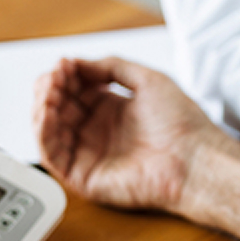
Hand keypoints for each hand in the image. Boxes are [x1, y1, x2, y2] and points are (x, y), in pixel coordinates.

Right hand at [33, 57, 220, 213]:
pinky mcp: (86, 178)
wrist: (195, 159)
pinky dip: (44, 134)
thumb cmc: (183, 125)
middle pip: (58, 109)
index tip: (64, 63)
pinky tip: (48, 114)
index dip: (65, 76)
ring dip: (43, 108)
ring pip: (50, 131)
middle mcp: (99, 133)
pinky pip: (53, 157)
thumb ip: (113, 66)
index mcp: (113, 111)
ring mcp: (91, 155)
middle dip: (51, 89)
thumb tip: (78, 62)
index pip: (74, 91)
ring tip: (50, 92)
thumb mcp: (148, 80)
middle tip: (55, 77)